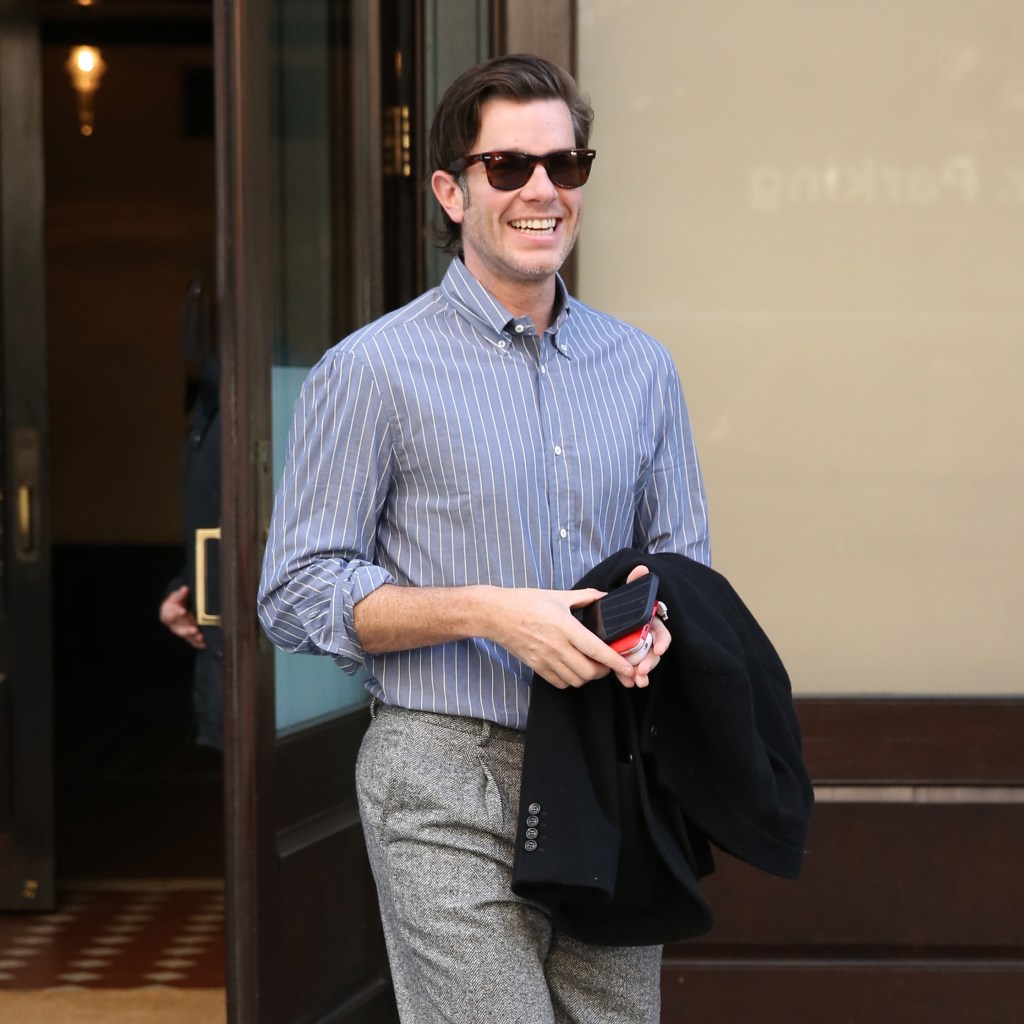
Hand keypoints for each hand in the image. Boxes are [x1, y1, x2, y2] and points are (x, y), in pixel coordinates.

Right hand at [159, 585, 205, 649]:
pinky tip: (204, 645)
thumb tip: (185, 588)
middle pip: (179, 630)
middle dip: (187, 630)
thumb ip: (180, 594)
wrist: (175, 610)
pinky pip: (193, 641)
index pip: (171, 614)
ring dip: (194, 638)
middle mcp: (174, 625)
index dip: (176, 613)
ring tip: (201, 637)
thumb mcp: (176, 597)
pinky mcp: (188, 636)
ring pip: (186, 637)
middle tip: (194, 630)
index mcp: (169, 615)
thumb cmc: (176, 603)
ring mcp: (181, 631)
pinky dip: (198, 644)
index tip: (183, 611)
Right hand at [483, 586, 635, 689]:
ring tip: (591, 666)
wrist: (496, 614)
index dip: (615, 661)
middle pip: (589, 671)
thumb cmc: (526, 602)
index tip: (629, 668)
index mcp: (565, 626)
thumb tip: (605, 597)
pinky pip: (560, 683)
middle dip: (604, 671)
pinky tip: (572, 669)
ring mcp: (545, 659)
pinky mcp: (536, 667)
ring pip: (576, 680)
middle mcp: (557, 646)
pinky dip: (571, 680)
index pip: (596, 649)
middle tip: (607, 663)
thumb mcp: (558, 595)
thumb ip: (585, 597)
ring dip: (588, 676)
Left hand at [612, 565, 670, 688]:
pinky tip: (628, 683)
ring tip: (636, 681)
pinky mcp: (626, 658)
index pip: (661, 632)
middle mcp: (646, 636)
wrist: (602, 614)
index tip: (659, 650)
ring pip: (643, 662)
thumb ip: (634, 583)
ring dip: (641, 672)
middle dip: (649, 662)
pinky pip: (631, 669)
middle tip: (641, 671)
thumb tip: (642, 568)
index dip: (662, 641)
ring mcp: (637, 649)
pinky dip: (630, 676)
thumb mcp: (625, 594)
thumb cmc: (617, 604)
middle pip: (653, 652)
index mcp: (649, 622)